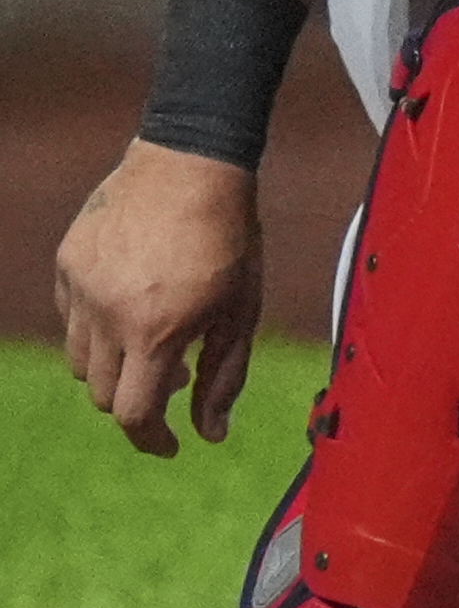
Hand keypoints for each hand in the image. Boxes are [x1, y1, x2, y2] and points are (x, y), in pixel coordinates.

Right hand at [56, 141, 264, 457]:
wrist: (193, 162)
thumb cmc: (229, 236)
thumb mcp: (242, 309)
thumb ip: (225, 376)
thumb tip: (212, 434)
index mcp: (155, 330)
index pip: (133, 413)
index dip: (151, 440)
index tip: (169, 446)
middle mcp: (107, 315)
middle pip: (105, 393)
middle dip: (138, 399)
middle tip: (175, 376)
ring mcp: (80, 288)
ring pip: (81, 361)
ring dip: (115, 366)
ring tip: (155, 338)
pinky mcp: (66, 264)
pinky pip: (70, 318)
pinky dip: (96, 327)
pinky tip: (132, 302)